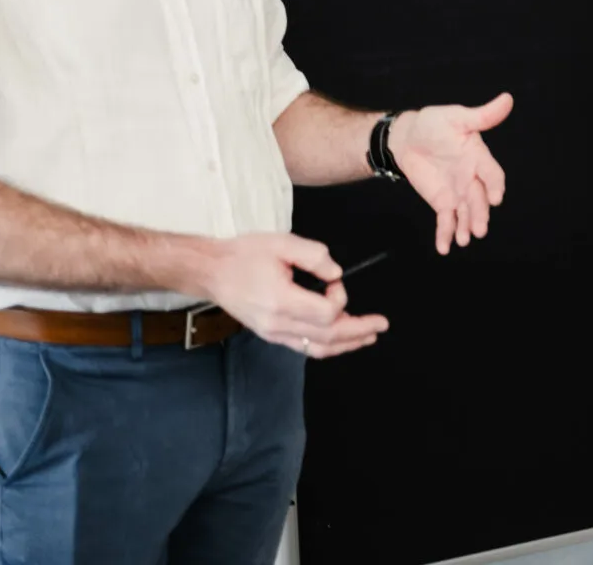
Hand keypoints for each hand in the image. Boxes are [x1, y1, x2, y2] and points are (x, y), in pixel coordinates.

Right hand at [201, 233, 388, 358]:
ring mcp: (273, 333)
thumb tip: (336, 274)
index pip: (326, 313)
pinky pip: (304, 347)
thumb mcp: (282, 243)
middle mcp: (277, 324)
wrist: (211, 271)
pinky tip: (341, 339)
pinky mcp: (271, 334)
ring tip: (368, 337)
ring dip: (347, 344)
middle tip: (381, 325)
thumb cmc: (244, 255)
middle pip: (327, 337)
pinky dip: (327, 345)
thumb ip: (314, 256)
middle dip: (358, 331)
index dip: (340, 297)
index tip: (334, 280)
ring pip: (317, 348)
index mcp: (280, 301)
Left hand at [387, 93, 512, 252]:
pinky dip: (446, 234)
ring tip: (465, 240)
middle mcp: (472, 177)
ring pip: (466, 213)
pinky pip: (447, 221)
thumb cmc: (434, 124)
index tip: (495, 198)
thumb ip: (482, 115)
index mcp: (478, 157)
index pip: (492, 174)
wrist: (408, 138)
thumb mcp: (456, 117)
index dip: (494, 185)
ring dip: (467, 227)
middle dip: (480, 214)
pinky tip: (445, 247)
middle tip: (480, 229)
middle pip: (480, 199)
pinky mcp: (443, 203)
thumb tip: (508, 99)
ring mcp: (458, 192)